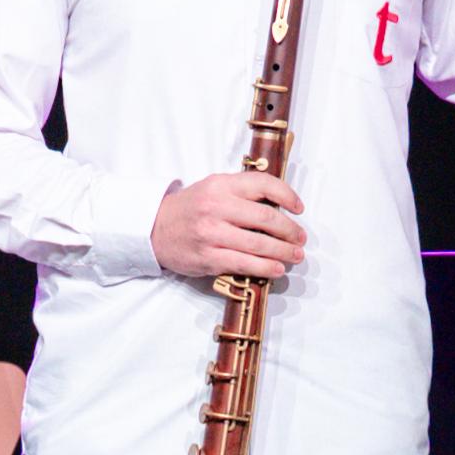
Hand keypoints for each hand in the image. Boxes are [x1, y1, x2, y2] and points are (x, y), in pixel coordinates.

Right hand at [152, 169, 305, 282]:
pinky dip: (266, 268)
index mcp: (221, 185)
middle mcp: (217, 207)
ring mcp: (212, 233)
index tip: (299, 208)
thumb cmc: (189, 209)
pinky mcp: (208, 257)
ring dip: (284, 252)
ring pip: (259, 244)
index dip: (287, 196)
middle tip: (300, 238)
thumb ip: (241, 192)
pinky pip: (244, 264)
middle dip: (290, 231)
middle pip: (266, 219)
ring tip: (295, 255)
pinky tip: (277, 269)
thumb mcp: (212, 188)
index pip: (263, 184)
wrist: (154, 229)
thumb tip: (279, 206)